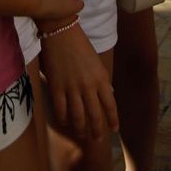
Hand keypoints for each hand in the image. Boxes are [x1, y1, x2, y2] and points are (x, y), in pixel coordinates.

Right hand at [37, 24, 118, 140]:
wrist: (61, 30)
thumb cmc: (80, 44)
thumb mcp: (97, 62)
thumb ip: (101, 80)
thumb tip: (107, 95)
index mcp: (101, 78)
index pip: (110, 105)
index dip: (112, 120)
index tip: (114, 129)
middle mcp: (88, 86)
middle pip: (95, 116)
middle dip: (97, 130)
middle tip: (97, 139)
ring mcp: (72, 88)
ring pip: (78, 117)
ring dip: (80, 129)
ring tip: (81, 134)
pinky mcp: (56, 87)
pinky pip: (61, 110)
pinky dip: (64, 119)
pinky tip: (65, 122)